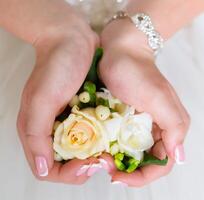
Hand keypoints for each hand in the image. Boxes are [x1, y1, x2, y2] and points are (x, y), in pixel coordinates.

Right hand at [17, 11, 99, 183]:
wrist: (72, 40)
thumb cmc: (56, 66)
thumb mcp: (41, 99)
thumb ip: (36, 134)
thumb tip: (42, 168)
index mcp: (37, 130)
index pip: (48, 168)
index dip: (67, 174)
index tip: (87, 165)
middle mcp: (52, 129)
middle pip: (67, 163)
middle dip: (85, 166)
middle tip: (102, 160)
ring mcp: (69, 120)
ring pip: (82, 151)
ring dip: (96, 155)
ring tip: (110, 152)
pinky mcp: (83, 111)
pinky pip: (93, 134)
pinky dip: (102, 140)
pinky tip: (112, 138)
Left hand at [99, 19, 189, 186]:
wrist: (120, 52)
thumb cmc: (137, 72)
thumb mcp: (158, 97)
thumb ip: (173, 126)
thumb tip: (178, 157)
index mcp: (167, 127)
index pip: (161, 163)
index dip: (142, 177)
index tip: (120, 177)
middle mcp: (153, 129)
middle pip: (143, 162)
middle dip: (126, 170)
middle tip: (105, 167)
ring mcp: (136, 124)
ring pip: (128, 153)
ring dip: (115, 160)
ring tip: (98, 159)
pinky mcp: (122, 117)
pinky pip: (116, 139)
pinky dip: (108, 147)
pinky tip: (97, 147)